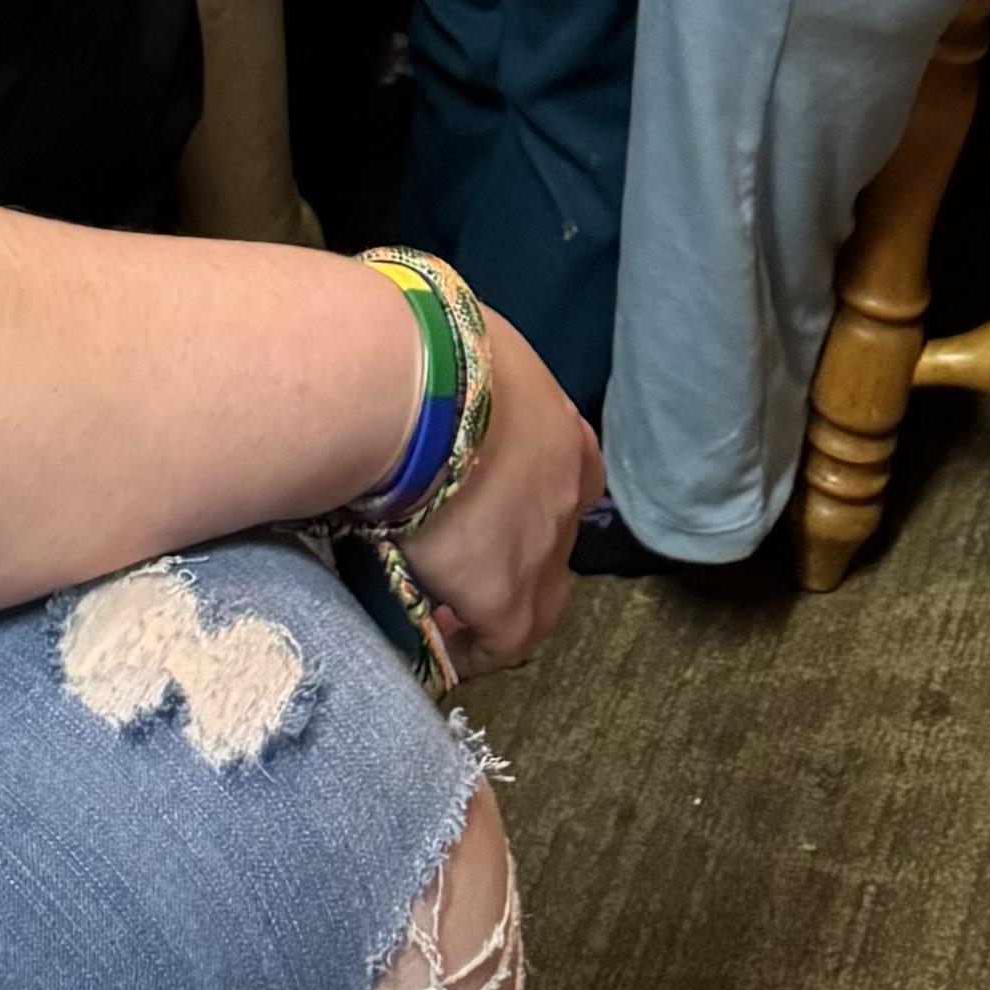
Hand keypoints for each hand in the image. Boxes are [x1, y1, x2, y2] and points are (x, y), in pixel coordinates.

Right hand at [406, 304, 600, 669]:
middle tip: (466, 566)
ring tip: (447, 613)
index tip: (495, 511)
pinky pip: (496, 642)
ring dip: (498, 608)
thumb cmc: (432, 342)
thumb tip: (433, 370)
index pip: (571, 474)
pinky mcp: (505, 596)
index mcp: (560, 429)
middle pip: (554, 541)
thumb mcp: (468, 345)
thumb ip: (468, 375)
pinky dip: (471, 647)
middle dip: (517, 557)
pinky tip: (436, 641)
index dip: (534, 499)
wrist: (418, 386)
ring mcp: (543, 547)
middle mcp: (567, 491)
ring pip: (538, 603)